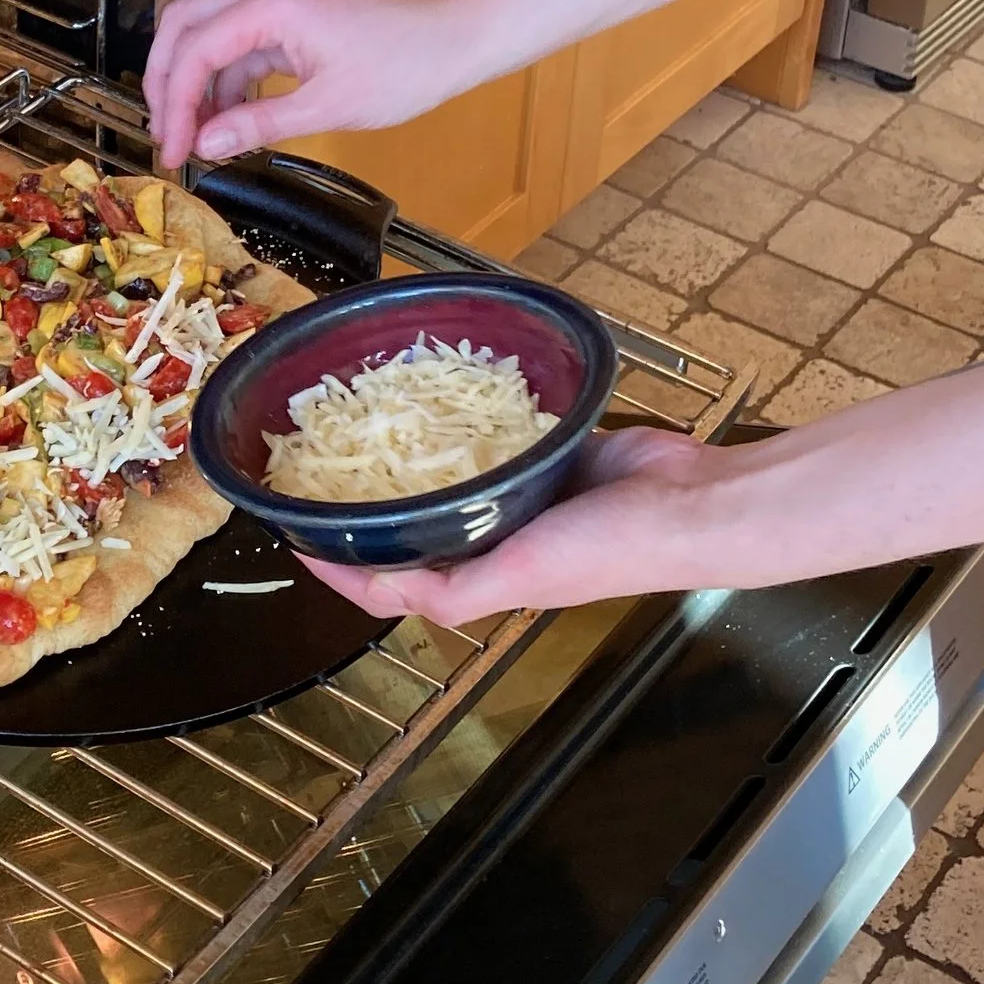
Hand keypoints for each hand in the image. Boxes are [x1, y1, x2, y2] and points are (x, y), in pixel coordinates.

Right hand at [143, 0, 480, 168]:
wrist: (458, 36)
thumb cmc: (409, 63)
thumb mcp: (329, 106)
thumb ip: (259, 124)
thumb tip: (207, 144)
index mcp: (273, 6)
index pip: (195, 51)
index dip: (173, 104)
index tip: (171, 147)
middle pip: (185, 27)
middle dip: (165, 81)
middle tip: (165, 133)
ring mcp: (280, 0)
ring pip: (209, 33)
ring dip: (196, 82)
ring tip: (198, 135)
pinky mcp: (294, 16)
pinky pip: (241, 42)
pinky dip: (228, 79)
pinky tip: (232, 118)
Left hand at [300, 425, 723, 625]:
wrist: (688, 502)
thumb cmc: (610, 549)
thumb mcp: (518, 578)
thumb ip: (451, 589)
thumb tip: (377, 585)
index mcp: (482, 575)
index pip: (391, 580)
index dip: (340, 564)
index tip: (294, 533)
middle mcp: (494, 537)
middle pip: (413, 523)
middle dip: (367, 500)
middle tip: (319, 461)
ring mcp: (519, 493)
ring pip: (449, 475)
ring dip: (410, 455)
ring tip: (363, 421)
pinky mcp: (545, 451)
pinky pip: (492, 434)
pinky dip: (463, 418)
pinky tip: (435, 394)